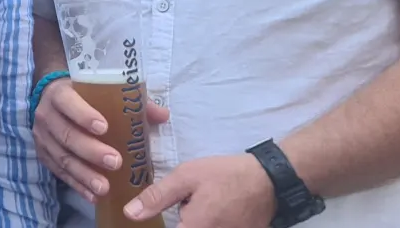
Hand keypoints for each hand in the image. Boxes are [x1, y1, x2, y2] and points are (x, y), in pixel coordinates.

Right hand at [33, 79, 170, 202]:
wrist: (51, 100)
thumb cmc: (82, 95)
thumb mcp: (100, 91)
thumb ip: (130, 101)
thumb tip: (162, 115)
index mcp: (59, 93)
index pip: (68, 102)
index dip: (83, 115)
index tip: (105, 128)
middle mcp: (46, 115)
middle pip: (67, 135)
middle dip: (90, 151)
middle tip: (115, 162)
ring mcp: (42, 138)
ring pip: (62, 158)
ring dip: (84, 175)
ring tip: (105, 188)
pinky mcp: (44, 156)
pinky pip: (60, 173)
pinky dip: (77, 185)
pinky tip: (93, 196)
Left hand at [124, 152, 275, 226]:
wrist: (269, 181)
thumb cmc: (225, 176)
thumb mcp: (187, 177)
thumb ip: (158, 197)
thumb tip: (130, 214)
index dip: (162, 222)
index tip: (164, 212)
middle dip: (183, 220)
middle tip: (194, 201)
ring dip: (197, 220)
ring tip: (208, 202)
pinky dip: (213, 221)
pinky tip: (219, 207)